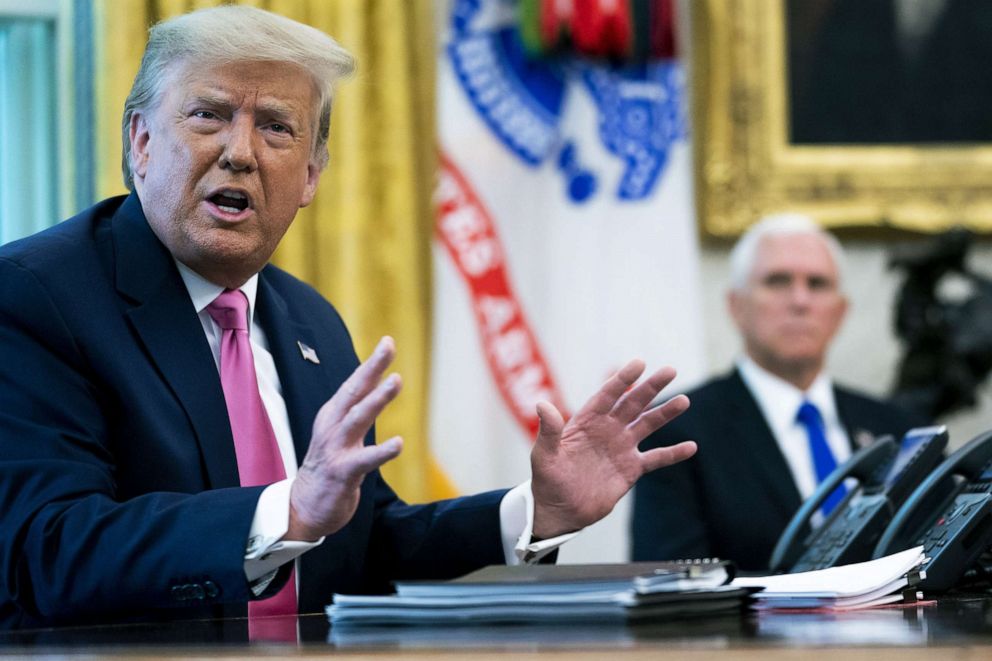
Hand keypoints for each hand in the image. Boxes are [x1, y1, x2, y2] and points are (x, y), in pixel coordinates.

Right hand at [287, 337, 402, 540]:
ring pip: (357, 418)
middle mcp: (332, 427)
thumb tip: (379, 381)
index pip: (354, 384)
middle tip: (388, 348)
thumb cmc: (329, 466)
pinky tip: (398, 443)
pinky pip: (365, 460)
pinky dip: (381, 451)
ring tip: (396, 381)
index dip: (371, 363)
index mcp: (332, 416)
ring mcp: (335, 449)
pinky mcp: (342, 473)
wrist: (303, 507)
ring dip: (376, 399)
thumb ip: (357, 409)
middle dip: (371, 368)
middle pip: (352, 392)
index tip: (388, 341)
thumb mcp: (340, 432)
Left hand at [530, 360, 694, 538]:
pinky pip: (655, 458)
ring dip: (665, 413)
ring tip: (684, 401)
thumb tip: (542, 404)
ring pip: (647, 425)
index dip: (623, 379)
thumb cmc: (547, 480)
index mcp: (587, 421)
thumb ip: (549, 431)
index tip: (639, 363)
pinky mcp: (631, 469)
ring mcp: (621, 447)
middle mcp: (608, 429)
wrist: (560, 510)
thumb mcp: (544, 455)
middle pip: (633, 403)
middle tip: (670, 370)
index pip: (608, 395)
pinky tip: (691, 447)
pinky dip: (673, 454)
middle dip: (651, 387)